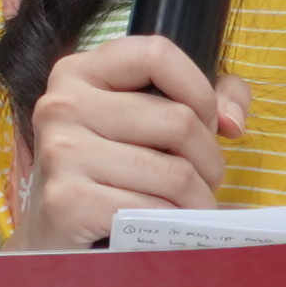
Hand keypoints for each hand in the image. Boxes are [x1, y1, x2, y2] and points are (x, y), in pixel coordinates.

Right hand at [20, 39, 240, 248]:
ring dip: (199, 198)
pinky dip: (173, 225)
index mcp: (79, 73)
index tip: (207, 120)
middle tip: (204, 178)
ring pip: (175, 173)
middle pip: (178, 121)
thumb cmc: (110, 171)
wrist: (53, 232)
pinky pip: (154, 211)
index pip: (156, 53)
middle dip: (210, 158)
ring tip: (191, 205)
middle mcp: (62, 106)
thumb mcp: (146, 121)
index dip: (200, 89)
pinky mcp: (67, 202)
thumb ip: (203, 100)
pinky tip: (166, 227)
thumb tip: (232, 122)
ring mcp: (60, 153)